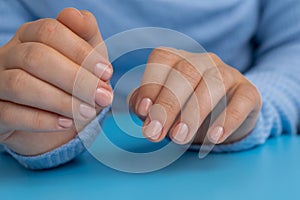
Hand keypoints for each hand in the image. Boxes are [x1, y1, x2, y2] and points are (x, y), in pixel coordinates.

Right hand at [0, 8, 112, 154]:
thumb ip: (86, 34)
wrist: (60, 116)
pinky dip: (42, 120)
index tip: (107, 72)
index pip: (50, 31)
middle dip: (76, 79)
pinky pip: (9, 114)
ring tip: (88, 112)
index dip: (81, 52)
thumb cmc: (74, 82)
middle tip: (102, 97)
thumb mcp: (86, 58)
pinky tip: (66, 123)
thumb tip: (76, 16)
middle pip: (36, 57)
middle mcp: (10, 55)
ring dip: (61, 100)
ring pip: (20, 85)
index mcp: (31, 36)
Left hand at [130, 47, 261, 144]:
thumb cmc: (184, 108)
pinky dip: (228, 119)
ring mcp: (227, 73)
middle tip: (156, 133)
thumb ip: (144, 105)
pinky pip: (242, 99)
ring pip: (213, 83)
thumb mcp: (160, 106)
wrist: (223, 115)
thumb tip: (142, 110)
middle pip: (185, 72)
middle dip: (168, 104)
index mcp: (177, 59)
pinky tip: (214, 137)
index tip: (144, 112)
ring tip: (180, 138)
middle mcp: (202, 60)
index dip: (151, 84)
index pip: (162, 60)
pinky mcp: (248, 91)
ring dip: (193, 112)